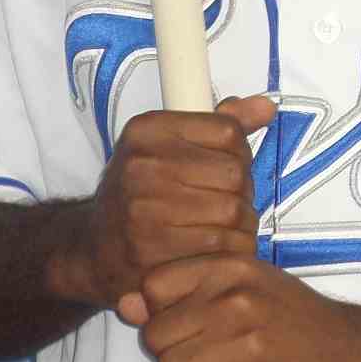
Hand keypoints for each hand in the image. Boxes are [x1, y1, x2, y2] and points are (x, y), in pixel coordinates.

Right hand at [85, 94, 272, 323]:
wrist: (94, 247)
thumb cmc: (141, 192)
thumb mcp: (169, 146)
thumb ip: (221, 126)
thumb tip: (266, 107)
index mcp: (146, 131)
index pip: (228, 132)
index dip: (239, 154)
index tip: (223, 168)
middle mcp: (140, 167)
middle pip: (235, 174)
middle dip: (243, 192)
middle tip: (227, 204)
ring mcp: (143, 212)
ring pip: (234, 212)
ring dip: (242, 225)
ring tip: (224, 228)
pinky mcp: (153, 254)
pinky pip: (222, 249)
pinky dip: (232, 252)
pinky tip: (218, 251)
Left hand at [139, 253, 360, 361]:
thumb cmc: (302, 322)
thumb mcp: (251, 287)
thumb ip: (189, 291)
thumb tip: (127, 305)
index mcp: (233, 268)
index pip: (154, 289)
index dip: (162, 313)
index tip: (186, 325)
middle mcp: (237, 302)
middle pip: (157, 337)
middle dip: (170, 355)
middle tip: (201, 361)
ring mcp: (247, 348)